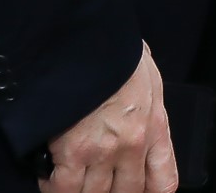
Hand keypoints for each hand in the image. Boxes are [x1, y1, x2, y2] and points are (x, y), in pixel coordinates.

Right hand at [43, 43, 174, 192]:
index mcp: (155, 125)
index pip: (164, 181)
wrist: (90, 38)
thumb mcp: (147, 74)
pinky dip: (54, 189)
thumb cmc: (117, 51)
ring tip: (74, 179)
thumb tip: (140, 106)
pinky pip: (63, 190)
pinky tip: (51, 176)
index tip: (138, 192)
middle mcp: (133, 145)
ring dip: (83, 192)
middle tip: (98, 182)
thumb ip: (147, 102)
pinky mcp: (73, 152)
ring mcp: (103, 152)